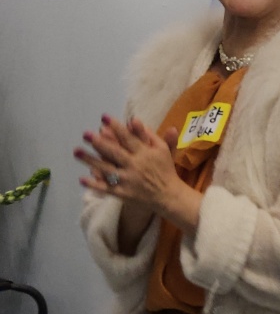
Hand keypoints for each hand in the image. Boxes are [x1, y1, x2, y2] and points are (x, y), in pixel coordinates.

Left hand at [75, 115, 199, 233]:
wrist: (168, 195)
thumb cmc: (164, 169)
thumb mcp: (162, 149)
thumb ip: (148, 135)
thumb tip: (134, 120)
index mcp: (144, 153)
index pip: (128, 138)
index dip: (116, 127)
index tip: (104, 118)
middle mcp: (135, 166)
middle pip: (115, 153)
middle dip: (100, 143)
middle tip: (85, 134)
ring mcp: (128, 180)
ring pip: (106, 169)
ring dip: (90, 160)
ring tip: (76, 151)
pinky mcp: (123, 193)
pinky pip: (107, 188)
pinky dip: (94, 184)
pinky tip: (81, 178)